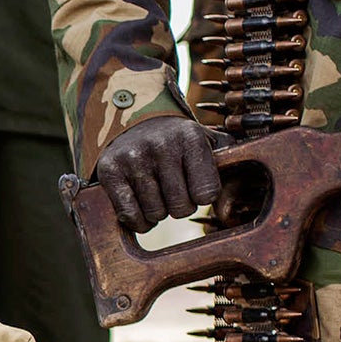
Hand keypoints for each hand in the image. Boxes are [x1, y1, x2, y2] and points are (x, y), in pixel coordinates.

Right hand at [93, 115, 221, 231]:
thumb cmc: (179, 142)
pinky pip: (130, 216)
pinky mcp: (110, 170)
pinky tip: (141, 204)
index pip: (207, 193)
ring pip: (155, 214)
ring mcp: (133, 158)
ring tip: (157, 192)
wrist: (136, 121)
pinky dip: (138, 220)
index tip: (196, 184)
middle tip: (174, 189)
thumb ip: (230, 170)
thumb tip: (229, 210)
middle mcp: (160, 145)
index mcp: (190, 137)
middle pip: (181, 208)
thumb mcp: (208, 144)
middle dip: (180, 205)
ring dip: (158, 211)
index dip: (202, 196)